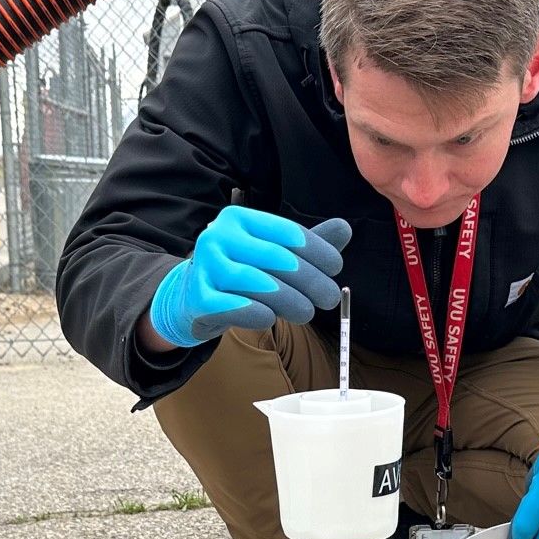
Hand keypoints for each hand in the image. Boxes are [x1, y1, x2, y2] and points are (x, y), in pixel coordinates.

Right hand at [145, 207, 348, 348]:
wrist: (193, 298)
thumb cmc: (240, 272)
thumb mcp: (272, 253)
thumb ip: (306, 243)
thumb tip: (345, 228)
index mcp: (239, 219)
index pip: (287, 232)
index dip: (317, 251)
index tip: (336, 269)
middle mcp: (218, 236)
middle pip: (276, 258)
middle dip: (310, 280)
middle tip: (330, 298)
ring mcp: (205, 266)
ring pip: (258, 283)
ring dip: (290, 301)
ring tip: (308, 313)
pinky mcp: (199, 297)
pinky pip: (236, 306)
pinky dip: (258, 313)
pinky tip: (271, 319)